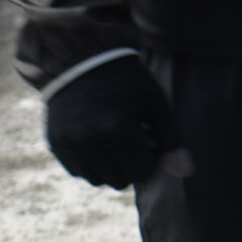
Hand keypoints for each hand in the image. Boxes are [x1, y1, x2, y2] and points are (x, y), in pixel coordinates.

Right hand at [45, 55, 192, 188]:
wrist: (84, 61)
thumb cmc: (128, 81)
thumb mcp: (156, 103)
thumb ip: (171, 139)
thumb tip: (184, 172)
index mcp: (118, 131)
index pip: (143, 173)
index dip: (153, 159)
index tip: (153, 142)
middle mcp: (90, 144)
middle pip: (120, 181)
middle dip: (132, 165)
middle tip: (136, 140)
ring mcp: (70, 146)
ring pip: (98, 180)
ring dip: (111, 167)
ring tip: (117, 139)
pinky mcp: (56, 145)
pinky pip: (78, 171)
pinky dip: (91, 162)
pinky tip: (98, 138)